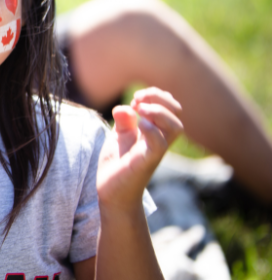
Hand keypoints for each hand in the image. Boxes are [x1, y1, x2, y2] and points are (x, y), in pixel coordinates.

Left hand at [97, 87, 183, 211]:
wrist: (112, 193)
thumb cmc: (118, 165)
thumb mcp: (119, 137)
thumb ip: (124, 121)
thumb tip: (124, 107)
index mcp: (154, 131)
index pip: (170, 108)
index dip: (157, 96)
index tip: (136, 98)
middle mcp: (159, 139)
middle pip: (177, 114)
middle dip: (161, 99)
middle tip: (138, 99)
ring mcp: (155, 151)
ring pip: (176, 127)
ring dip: (159, 112)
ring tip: (140, 109)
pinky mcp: (147, 162)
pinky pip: (159, 143)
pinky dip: (151, 129)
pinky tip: (137, 124)